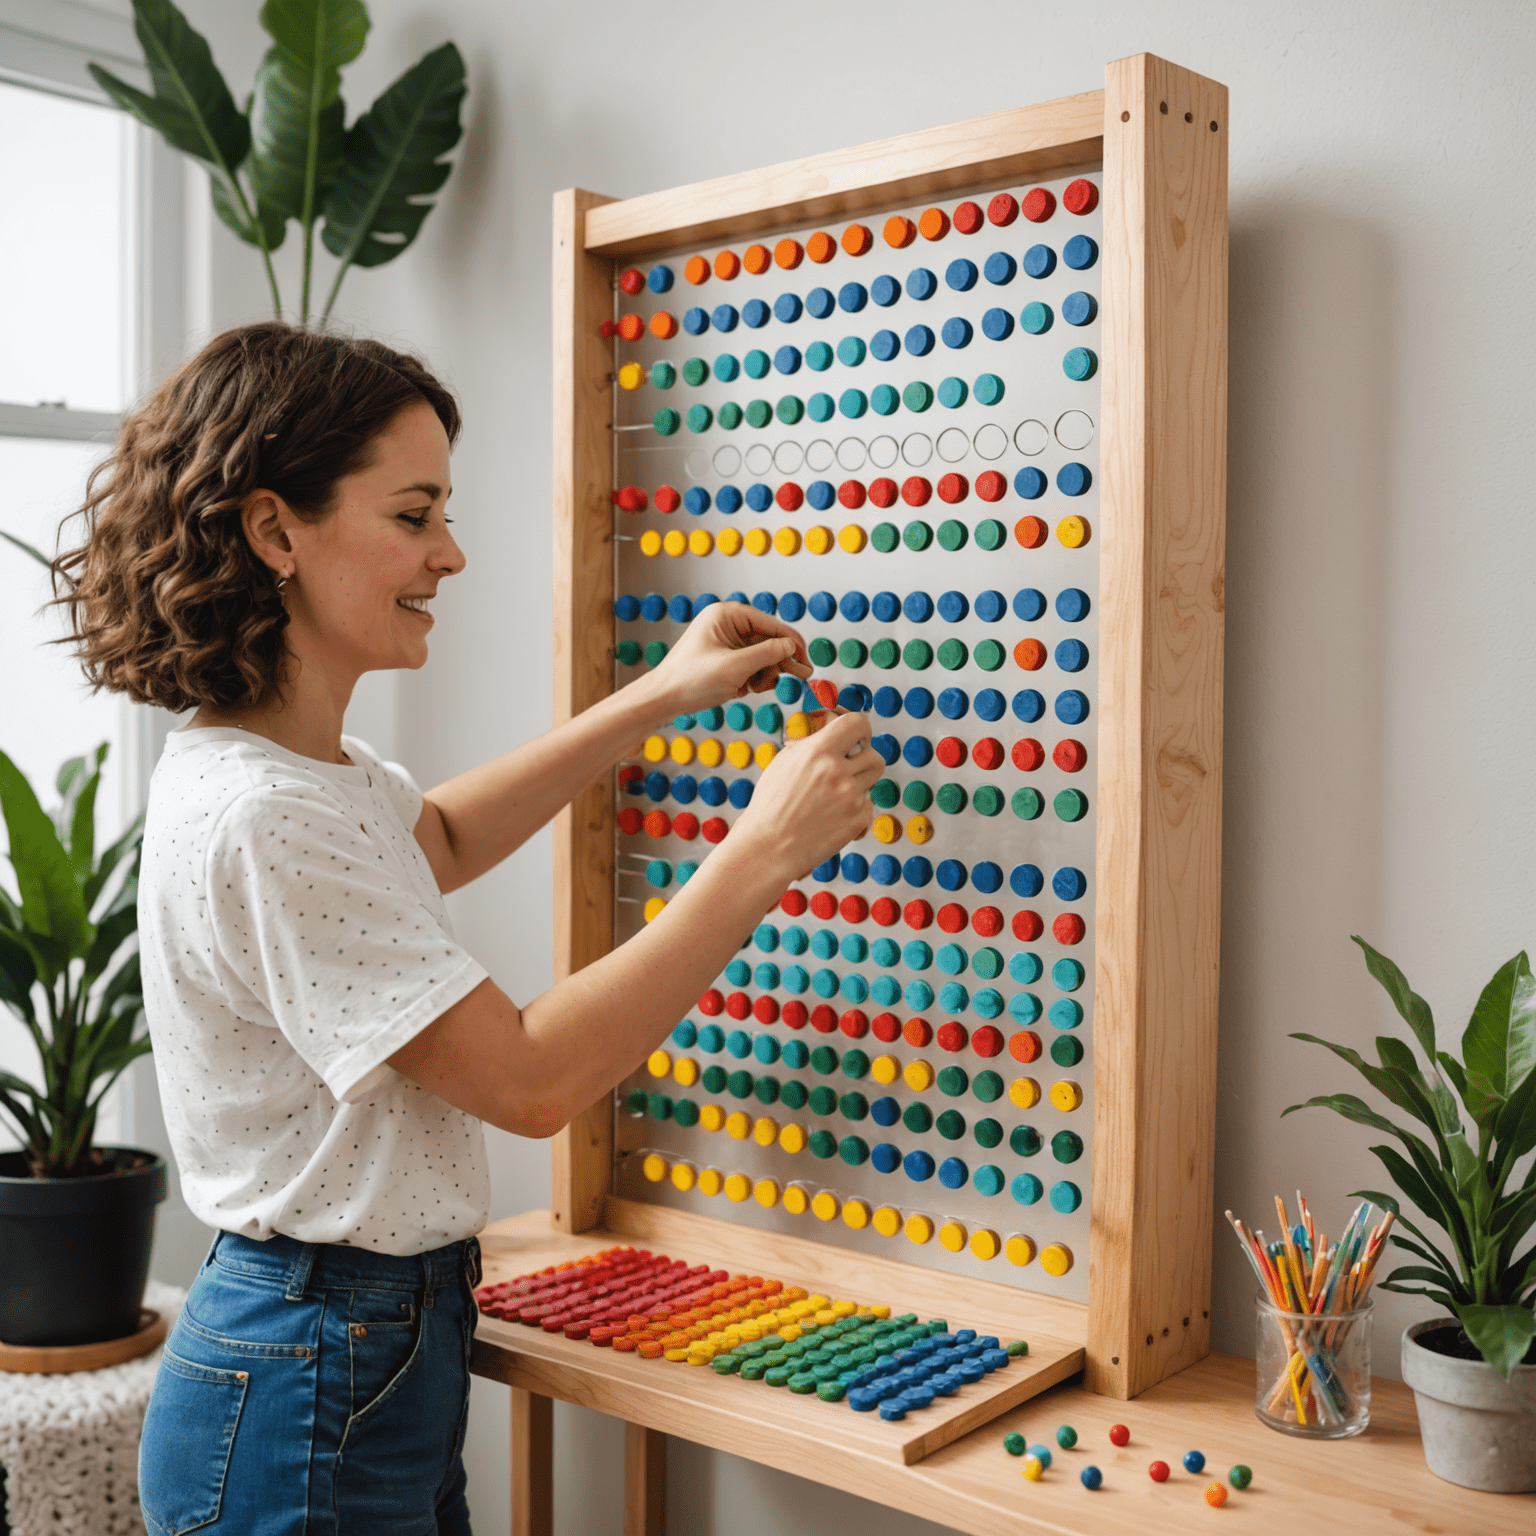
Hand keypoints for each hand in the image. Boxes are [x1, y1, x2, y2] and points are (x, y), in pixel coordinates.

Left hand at [645, 602, 811, 718]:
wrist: (662, 699)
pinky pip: (749, 665)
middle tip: (802, 676)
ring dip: (763, 674)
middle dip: (779, 661)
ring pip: (761, 655)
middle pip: (768, 640)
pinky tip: (741, 689)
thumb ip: (766, 654)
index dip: (792, 643)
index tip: (806, 660)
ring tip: (753, 688)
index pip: (771, 624)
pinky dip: (751, 679)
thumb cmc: (689, 680)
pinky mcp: (724, 657)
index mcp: (727, 615)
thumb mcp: (734, 667)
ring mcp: (725, 641)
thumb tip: (791, 646)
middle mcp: (727, 624)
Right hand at [724, 710, 882, 888]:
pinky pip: (868, 805)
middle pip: (874, 756)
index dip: (861, 729)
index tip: (857, 737)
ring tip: (837, 794)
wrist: (769, 846)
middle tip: (848, 770)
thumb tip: (830, 731)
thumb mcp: (784, 762)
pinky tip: (833, 817)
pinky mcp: (858, 819)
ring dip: (861, 783)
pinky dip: (855, 810)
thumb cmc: (770, 806)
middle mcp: (838, 771)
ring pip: (873, 780)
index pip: (858, 723)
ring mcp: (851, 796)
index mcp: (818, 751)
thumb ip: (811, 745)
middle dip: (864, 761)